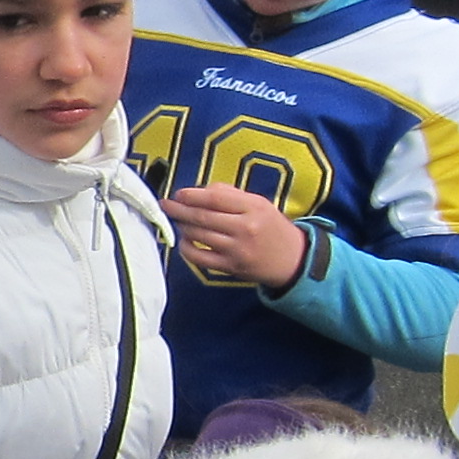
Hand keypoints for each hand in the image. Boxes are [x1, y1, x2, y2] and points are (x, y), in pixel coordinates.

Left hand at [165, 184, 308, 288]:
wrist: (293, 260)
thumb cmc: (272, 227)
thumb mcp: (259, 204)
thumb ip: (231, 194)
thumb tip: (201, 191)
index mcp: (253, 207)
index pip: (216, 198)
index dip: (193, 195)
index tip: (179, 193)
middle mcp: (245, 228)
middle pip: (203, 217)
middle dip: (179, 210)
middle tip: (165, 205)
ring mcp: (237, 250)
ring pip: (199, 236)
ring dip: (183, 227)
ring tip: (176, 220)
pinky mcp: (231, 268)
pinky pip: (200, 258)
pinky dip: (187, 248)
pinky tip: (184, 241)